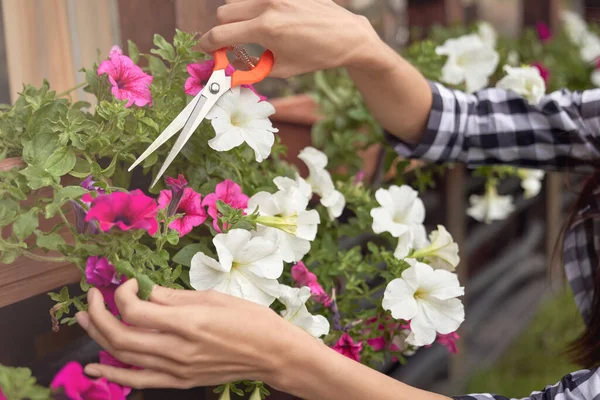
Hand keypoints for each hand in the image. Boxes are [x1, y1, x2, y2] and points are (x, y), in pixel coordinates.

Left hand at [75, 280, 311, 389]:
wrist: (272, 353)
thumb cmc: (250, 319)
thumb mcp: (214, 297)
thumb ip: (175, 297)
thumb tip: (147, 292)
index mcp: (188, 321)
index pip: (135, 310)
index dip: (123, 293)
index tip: (131, 282)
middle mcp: (178, 348)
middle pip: (120, 335)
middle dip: (98, 313)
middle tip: (93, 296)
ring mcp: (177, 369)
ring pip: (123, 357)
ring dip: (98, 337)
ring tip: (83, 320)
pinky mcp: (180, 381)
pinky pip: (138, 380)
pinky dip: (113, 374)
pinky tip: (93, 368)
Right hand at [200, 0, 384, 77]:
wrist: (347, 36)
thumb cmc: (317, 56)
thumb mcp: (283, 69)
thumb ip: (253, 69)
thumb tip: (231, 72)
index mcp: (266, 28)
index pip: (221, 33)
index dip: (207, 44)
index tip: (204, 49)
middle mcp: (268, 5)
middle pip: (224, 12)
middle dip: (223, 29)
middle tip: (231, 44)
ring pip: (239, 0)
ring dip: (238, 17)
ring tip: (253, 32)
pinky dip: (255, 8)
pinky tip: (270, 21)